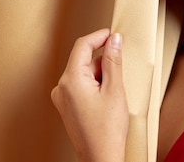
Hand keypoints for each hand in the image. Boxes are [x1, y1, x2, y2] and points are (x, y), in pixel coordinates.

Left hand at [52, 29, 128, 161]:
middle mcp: (61, 87)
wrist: (100, 158)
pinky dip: (95, 84)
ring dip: (100, 73)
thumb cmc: (107, 130)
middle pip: (83, 60)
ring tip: (115, 90)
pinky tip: (108, 96)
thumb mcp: (115, 89)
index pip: (82, 46)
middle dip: (103, 59)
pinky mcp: (66, 106)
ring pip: (83, 72)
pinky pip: (80, 85)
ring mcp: (62, 98)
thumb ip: (113, 61)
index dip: (99, 36)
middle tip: (121, 66)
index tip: (114, 35)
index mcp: (70, 80)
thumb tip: (114, 40)